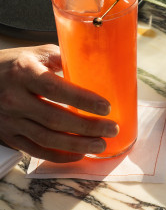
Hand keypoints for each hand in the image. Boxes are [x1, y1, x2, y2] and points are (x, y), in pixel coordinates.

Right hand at [0, 45, 118, 161]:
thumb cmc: (11, 65)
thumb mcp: (34, 54)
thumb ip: (62, 59)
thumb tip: (93, 65)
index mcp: (24, 74)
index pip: (56, 89)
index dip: (83, 100)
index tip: (106, 107)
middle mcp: (14, 99)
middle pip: (55, 119)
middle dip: (87, 127)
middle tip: (111, 129)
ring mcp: (10, 120)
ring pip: (47, 139)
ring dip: (77, 145)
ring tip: (101, 145)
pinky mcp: (9, 136)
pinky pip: (36, 151)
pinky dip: (59, 156)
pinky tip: (78, 153)